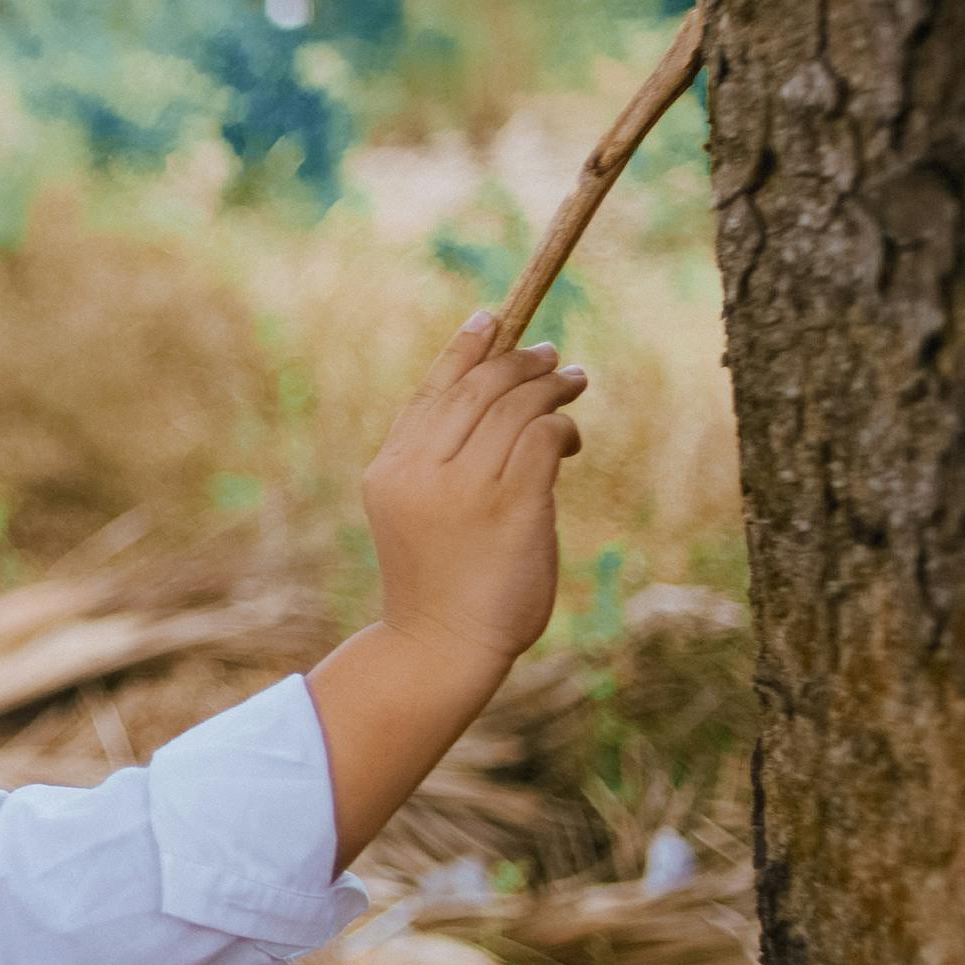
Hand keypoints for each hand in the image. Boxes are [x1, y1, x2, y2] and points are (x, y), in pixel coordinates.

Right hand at [363, 312, 587, 669]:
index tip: (492, 318)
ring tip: (573, 381)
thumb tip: (500, 403)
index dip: (465, 347)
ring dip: (550, 387)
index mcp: (391, 468)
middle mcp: (421, 471)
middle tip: (552, 355)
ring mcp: (465, 489)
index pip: (432, 390)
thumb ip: (439, 461)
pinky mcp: (511, 507)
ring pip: (515, 407)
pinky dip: (560, 427)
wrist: (440, 646)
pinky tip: (569, 436)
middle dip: (519, 362)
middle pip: (477, 389)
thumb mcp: (418, 511)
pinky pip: (542, 439)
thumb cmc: (437, 582)